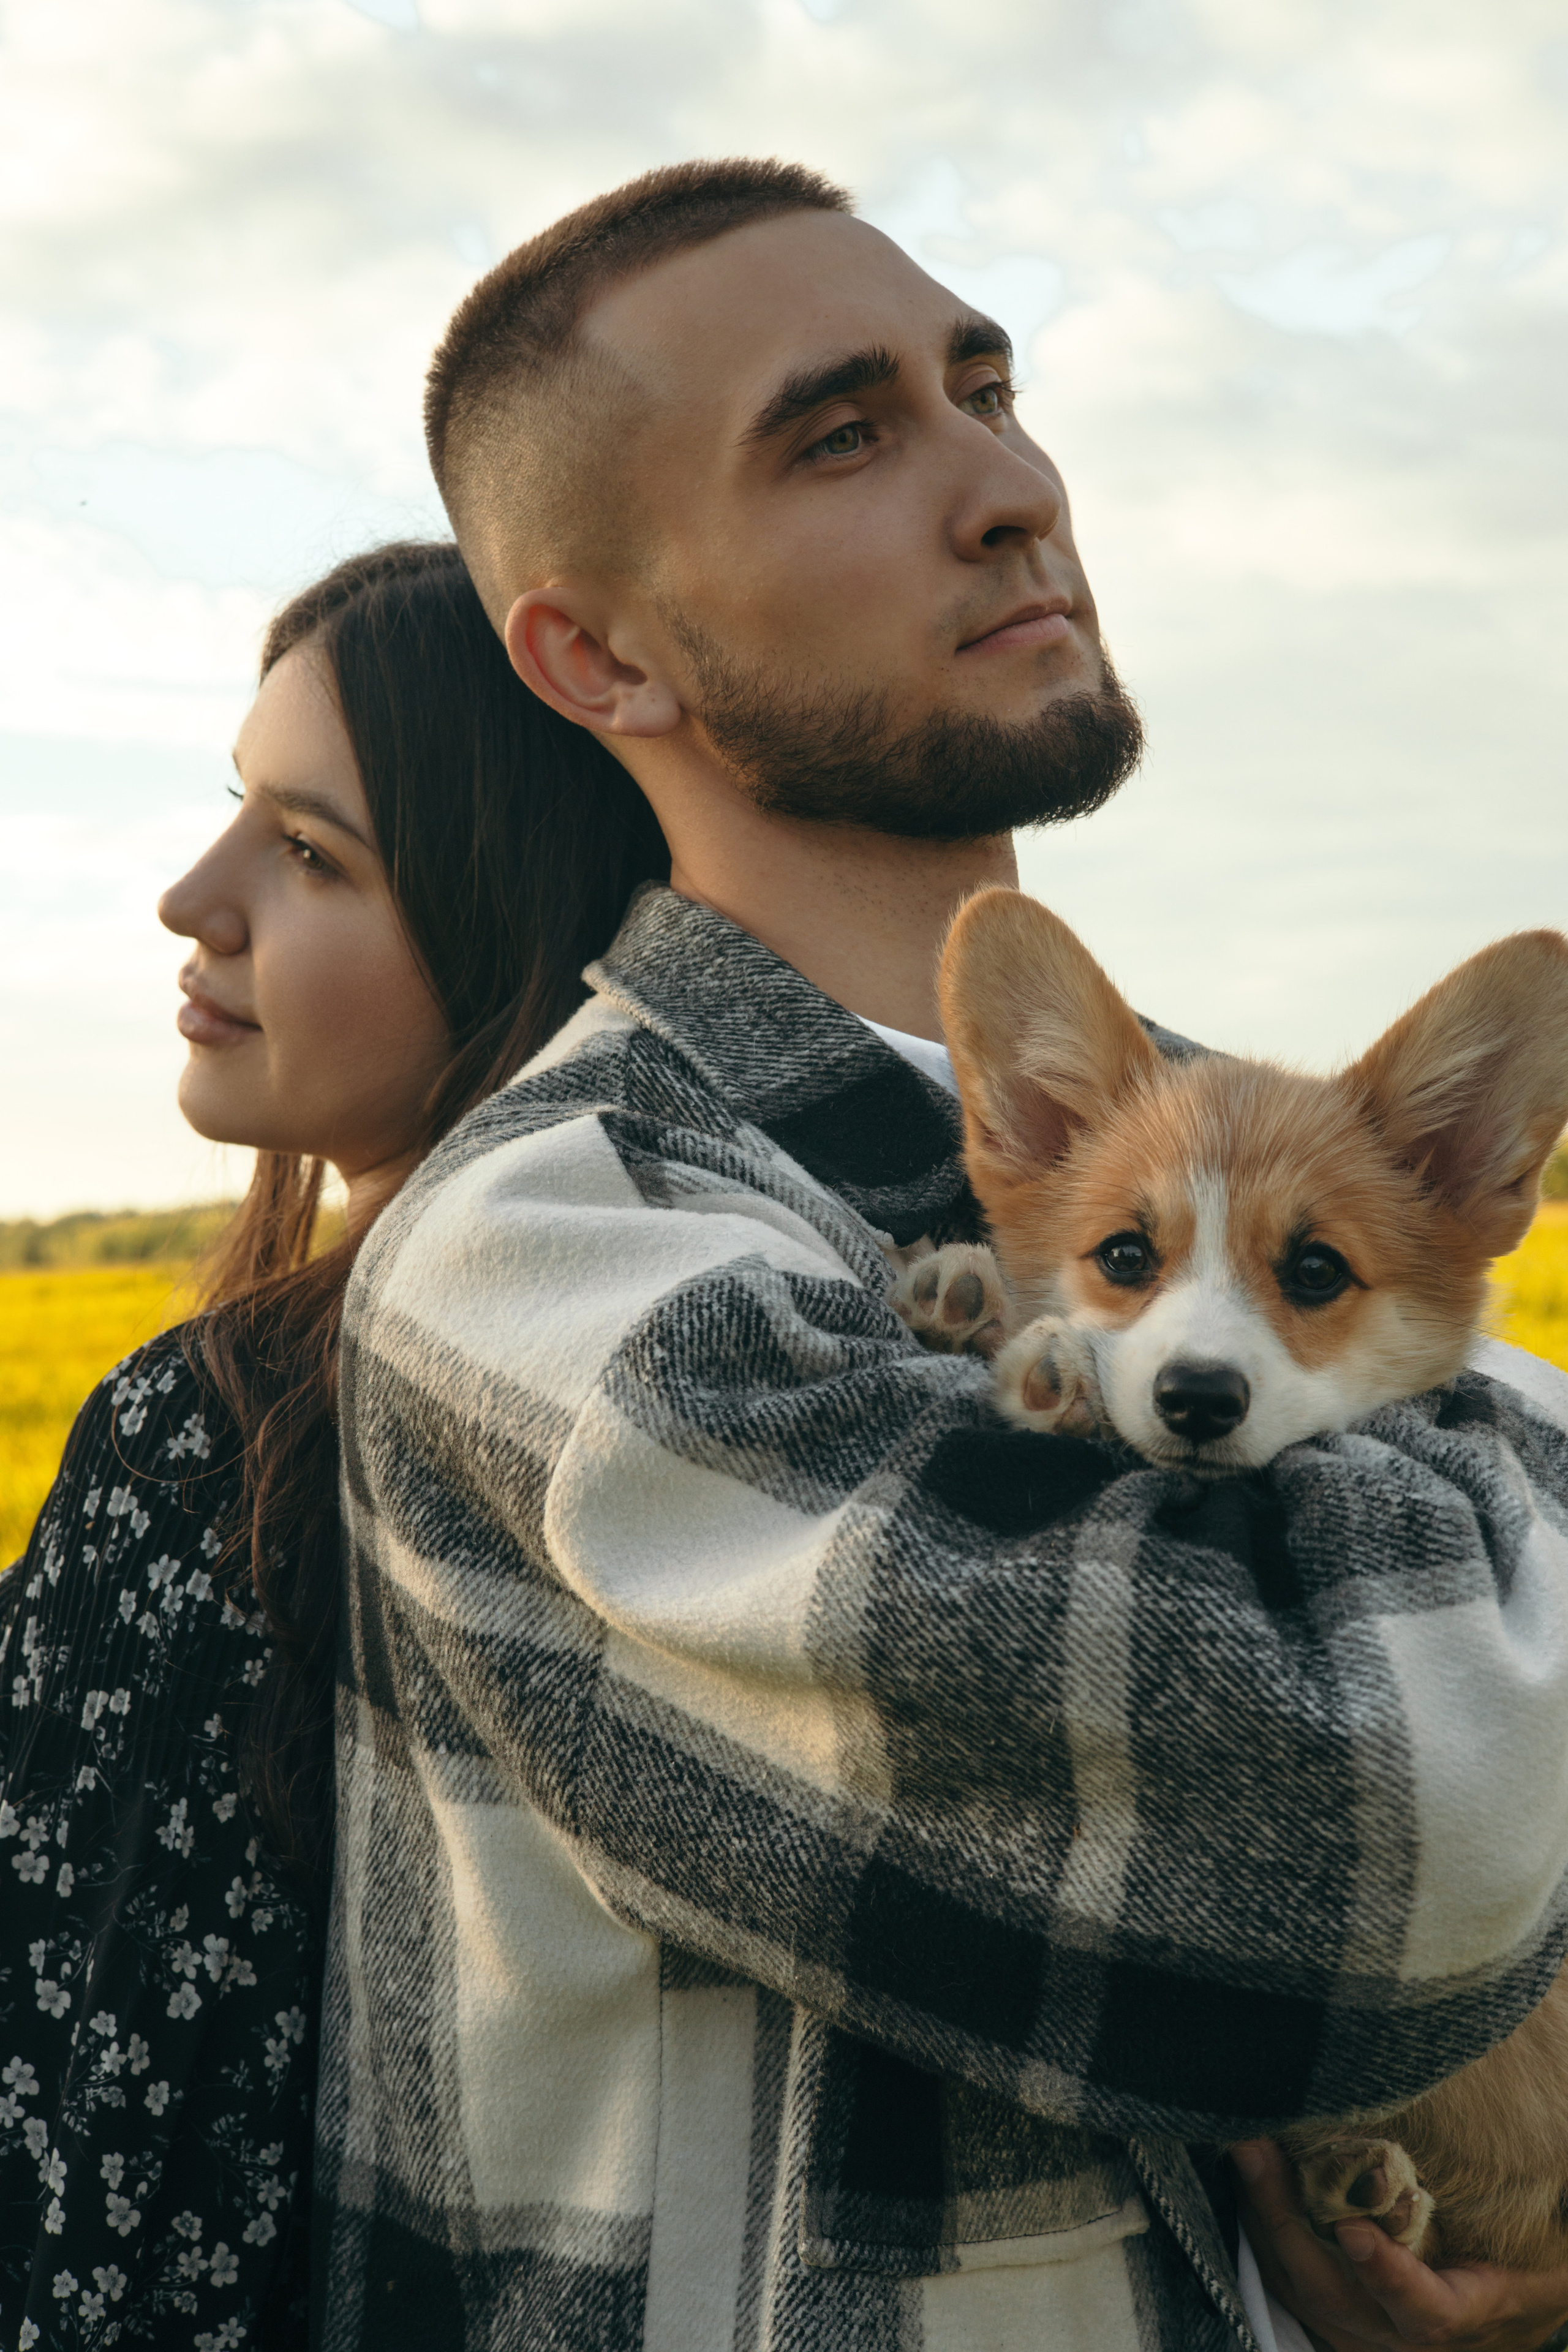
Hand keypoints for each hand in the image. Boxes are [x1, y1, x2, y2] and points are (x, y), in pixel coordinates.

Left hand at [1231, 2140, 1567, 2350]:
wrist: (1512, 2302)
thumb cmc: (1540, 2251)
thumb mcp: (1554, 2233)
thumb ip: (1558, 2201)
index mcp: (1471, 2311)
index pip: (1427, 2312)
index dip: (1390, 2278)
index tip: (1356, 2233)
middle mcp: (1408, 2336)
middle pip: (1334, 2296)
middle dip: (1286, 2225)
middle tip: (1256, 2152)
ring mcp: (1367, 2334)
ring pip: (1300, 2294)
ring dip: (1263, 2224)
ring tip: (1244, 2152)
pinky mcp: (1337, 2321)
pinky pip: (1288, 2286)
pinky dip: (1264, 2237)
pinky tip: (1247, 2182)